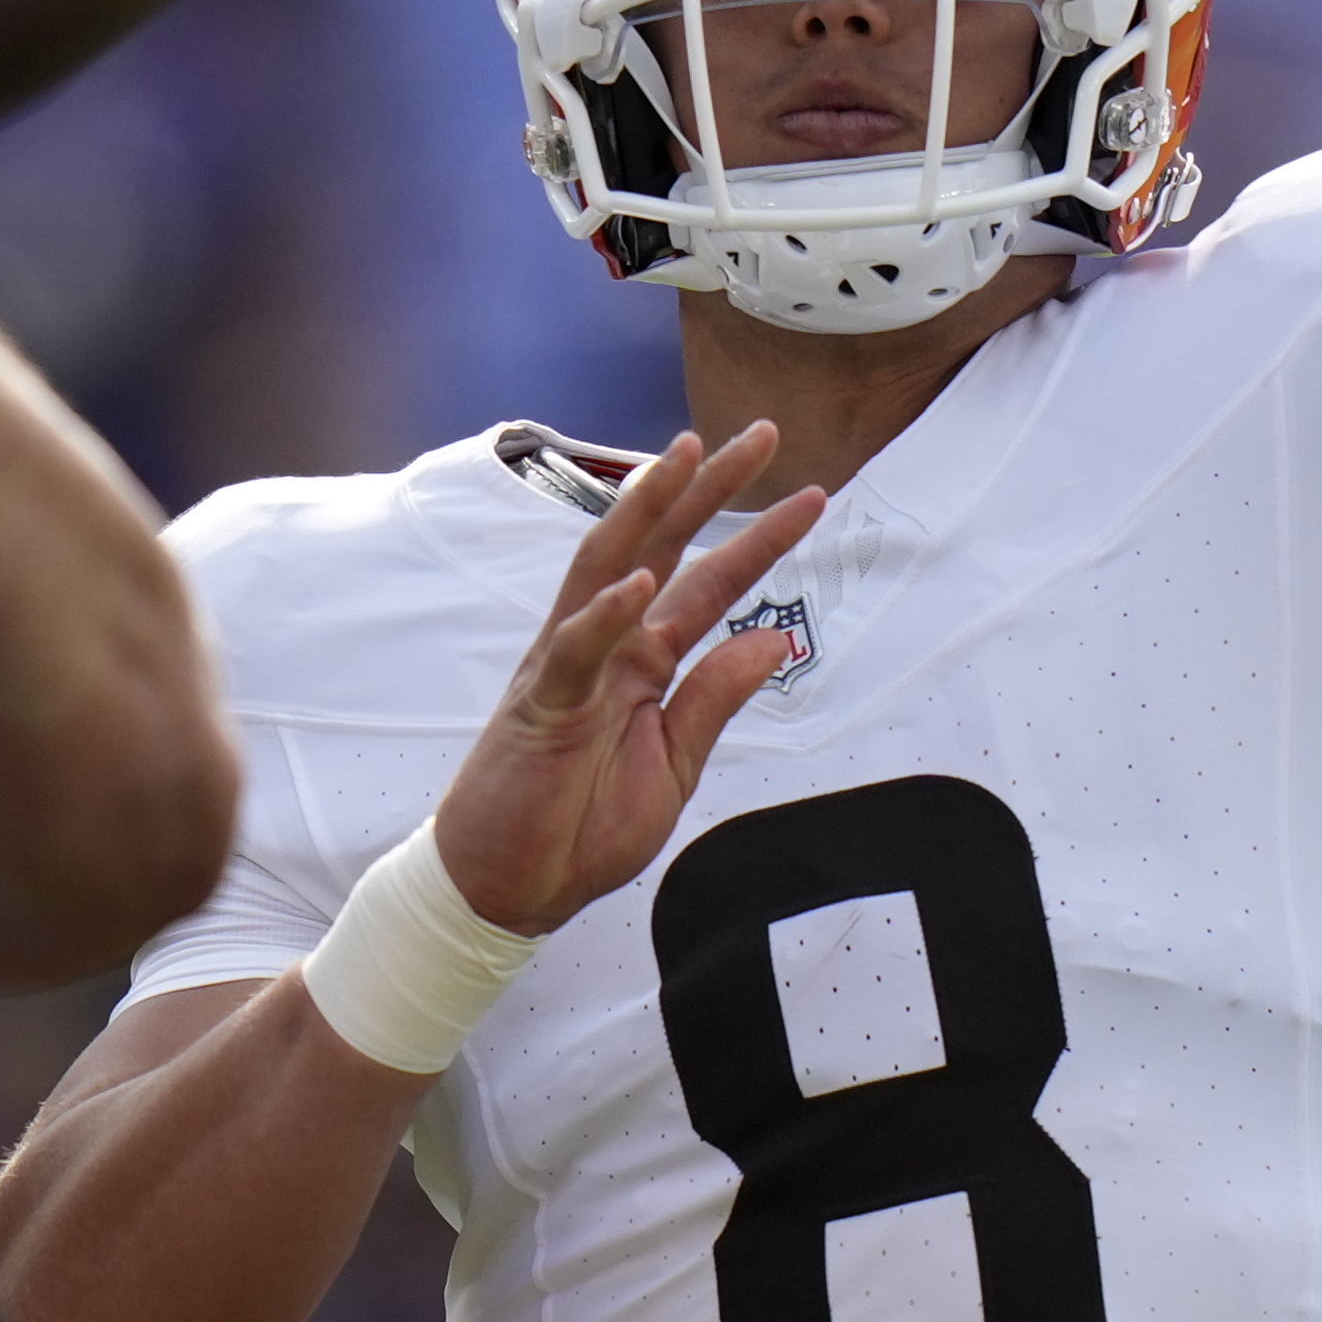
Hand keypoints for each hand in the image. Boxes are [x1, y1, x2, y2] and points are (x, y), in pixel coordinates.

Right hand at [424, 425, 826, 936]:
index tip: (812, 496)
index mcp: (644, 661)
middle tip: (760, 435)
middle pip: (661, 546)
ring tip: (685, 457)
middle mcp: (607, 645)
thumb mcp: (672, 766)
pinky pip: (571, 651)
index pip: (709, 583)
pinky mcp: (538, 704)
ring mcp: (568, 666)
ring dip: (645, 511)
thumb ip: (714, 700)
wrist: (510, 887)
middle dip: (708, 488)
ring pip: (605, 567)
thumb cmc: (577, 827)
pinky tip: (636, 586)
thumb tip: (773, 638)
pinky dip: (602, 616)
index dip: (759, 539)